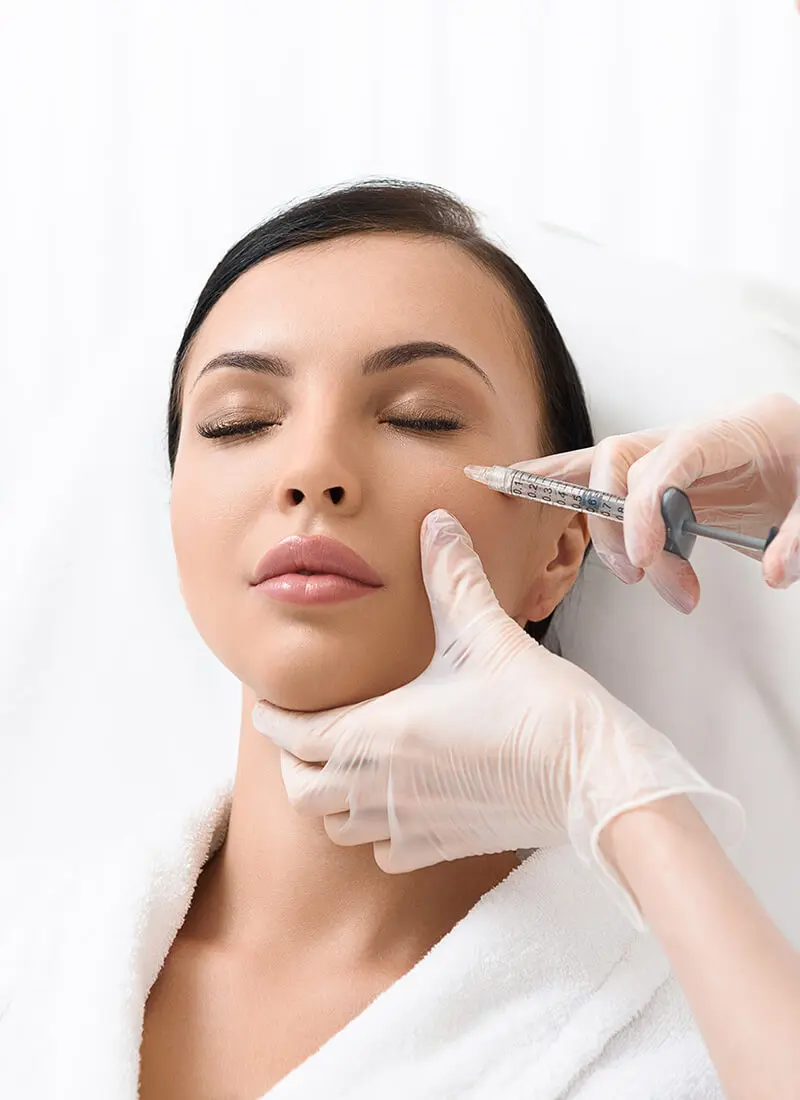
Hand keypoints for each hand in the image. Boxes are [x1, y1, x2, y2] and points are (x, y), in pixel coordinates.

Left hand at [252, 509, 742, 927]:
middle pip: (301, 790)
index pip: (293, 735)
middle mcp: (382, 786)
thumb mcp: (487, 633)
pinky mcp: (444, 847)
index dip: (273, 718)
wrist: (592, 777)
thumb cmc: (539, 706)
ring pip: (337, 826)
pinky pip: (384, 852)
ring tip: (344, 767)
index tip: (269, 703)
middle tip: (305, 733)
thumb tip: (437, 523)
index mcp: (378, 734)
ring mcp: (411, 823)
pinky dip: (376, 833)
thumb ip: (452, 577)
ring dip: (330, 799)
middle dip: (294, 762)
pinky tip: (396, 804)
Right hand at [511, 393, 799, 612]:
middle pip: (622, 458)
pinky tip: (517, 482)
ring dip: (605, 528)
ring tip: (645, 578)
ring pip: (604, 467)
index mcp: (739, 428)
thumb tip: (775, 572)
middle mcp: (698, 432)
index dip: (645, 504)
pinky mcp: (665, 472)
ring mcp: (676, 449)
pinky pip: (603, 470)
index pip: (672, 455)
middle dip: (617, 523)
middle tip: (645, 575)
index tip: (647, 559)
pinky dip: (559, 479)